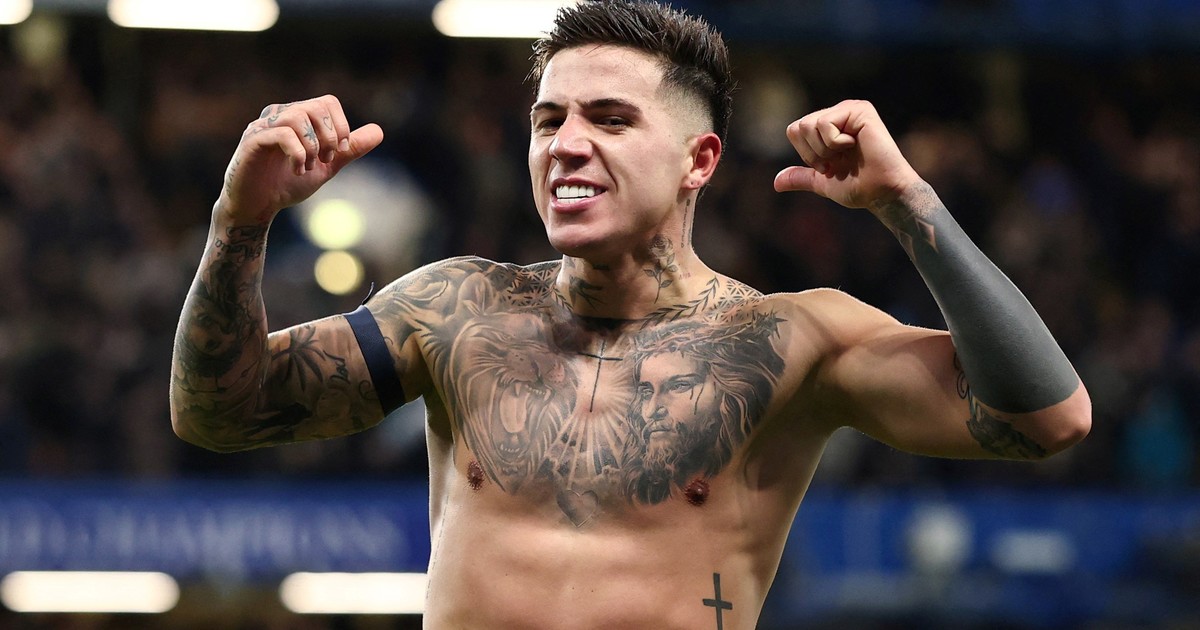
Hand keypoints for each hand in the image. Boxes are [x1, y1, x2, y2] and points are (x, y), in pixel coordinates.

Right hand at [218, 94, 384, 222]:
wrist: (257, 207)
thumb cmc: (286, 184)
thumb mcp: (326, 166)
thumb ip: (349, 149)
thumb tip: (379, 131)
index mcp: (297, 116)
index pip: (327, 102)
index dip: (340, 126)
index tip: (339, 152)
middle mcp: (278, 115)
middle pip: (316, 106)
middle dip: (329, 137)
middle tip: (326, 161)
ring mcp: (263, 126)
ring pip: (298, 116)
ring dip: (312, 146)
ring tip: (308, 167)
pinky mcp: (252, 141)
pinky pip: (281, 133)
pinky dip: (298, 153)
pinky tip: (298, 170)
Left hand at [773, 100, 922, 211]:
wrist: (882, 192)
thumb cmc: (859, 187)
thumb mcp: (822, 182)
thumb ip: (801, 177)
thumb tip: (776, 183)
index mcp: (829, 126)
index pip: (794, 130)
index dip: (806, 154)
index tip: (829, 166)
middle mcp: (838, 112)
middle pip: (799, 127)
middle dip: (813, 153)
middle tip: (837, 161)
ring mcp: (849, 109)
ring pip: (809, 125)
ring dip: (825, 149)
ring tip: (847, 154)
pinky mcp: (859, 110)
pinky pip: (824, 123)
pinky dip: (835, 143)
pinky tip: (855, 145)